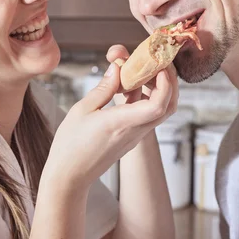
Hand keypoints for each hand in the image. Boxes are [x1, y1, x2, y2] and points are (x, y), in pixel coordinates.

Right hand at [42, 60, 174, 190]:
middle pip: (168, 107)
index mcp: (121, 123)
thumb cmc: (71, 144)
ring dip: (159, 89)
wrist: (70, 176)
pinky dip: (146, 97)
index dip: (165, 83)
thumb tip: (118, 66)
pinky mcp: (132, 137)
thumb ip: (104, 87)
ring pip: (160, 111)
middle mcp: (134, 131)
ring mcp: (135, 136)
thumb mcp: (82, 109)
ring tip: (141, 70)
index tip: (158, 65)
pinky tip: (129, 86)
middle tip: (156, 62)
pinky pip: (147, 115)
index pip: (158, 105)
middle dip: (169, 81)